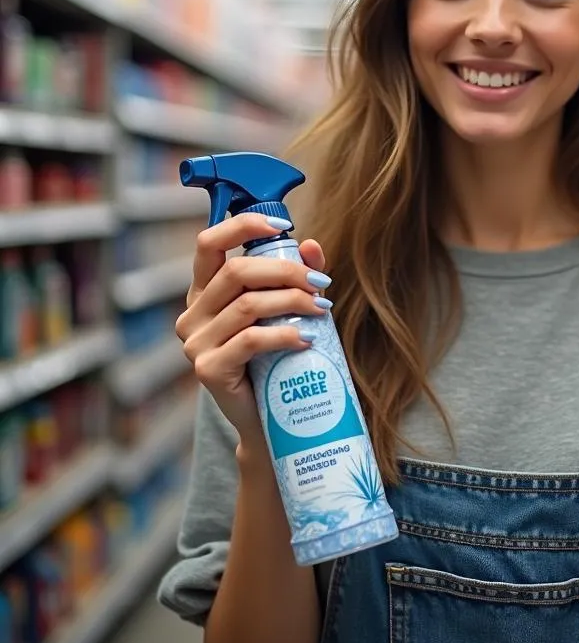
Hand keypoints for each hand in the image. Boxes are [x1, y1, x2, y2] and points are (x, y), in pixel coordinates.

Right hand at [175, 213, 331, 441]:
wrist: (269, 417)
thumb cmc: (277, 356)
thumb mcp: (286, 310)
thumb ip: (296, 277)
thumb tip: (313, 246)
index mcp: (204, 292)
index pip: (207, 243)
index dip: (243, 226)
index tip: (284, 225)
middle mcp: (192, 314)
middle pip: (236, 272)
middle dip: (285, 271)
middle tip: (321, 281)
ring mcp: (194, 343)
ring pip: (248, 306)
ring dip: (292, 302)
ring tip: (322, 310)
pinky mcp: (207, 369)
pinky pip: (250, 340)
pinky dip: (284, 334)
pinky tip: (307, 338)